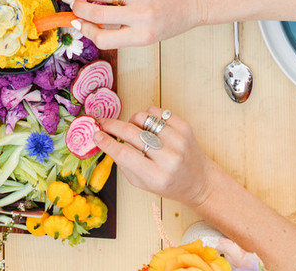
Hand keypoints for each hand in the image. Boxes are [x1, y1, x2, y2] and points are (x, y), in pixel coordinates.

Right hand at [71, 0, 203, 47]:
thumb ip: (123, 32)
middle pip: (96, 14)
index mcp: (142, 36)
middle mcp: (140, 16)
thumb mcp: (149, 35)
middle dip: (79, 10)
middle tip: (75, 7)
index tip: (78, 24)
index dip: (85, 31)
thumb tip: (91, 24)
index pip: (102, 39)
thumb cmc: (173, 21)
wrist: (196, 0)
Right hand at [93, 107, 213, 206]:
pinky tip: (150, 128)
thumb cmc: (167, 183)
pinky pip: (156, 111)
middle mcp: (169, 158)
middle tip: (102, 123)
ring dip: (132, 122)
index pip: (124, 154)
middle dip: (112, 125)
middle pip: (131, 133)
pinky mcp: (184, 127)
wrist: (199, 181)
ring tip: (135, 131)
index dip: (106, 142)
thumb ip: (124, 163)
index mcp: (157, 177)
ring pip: (142, 117)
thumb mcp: (142, 183)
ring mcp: (178, 140)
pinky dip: (148, 117)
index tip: (96, 134)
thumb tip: (103, 139)